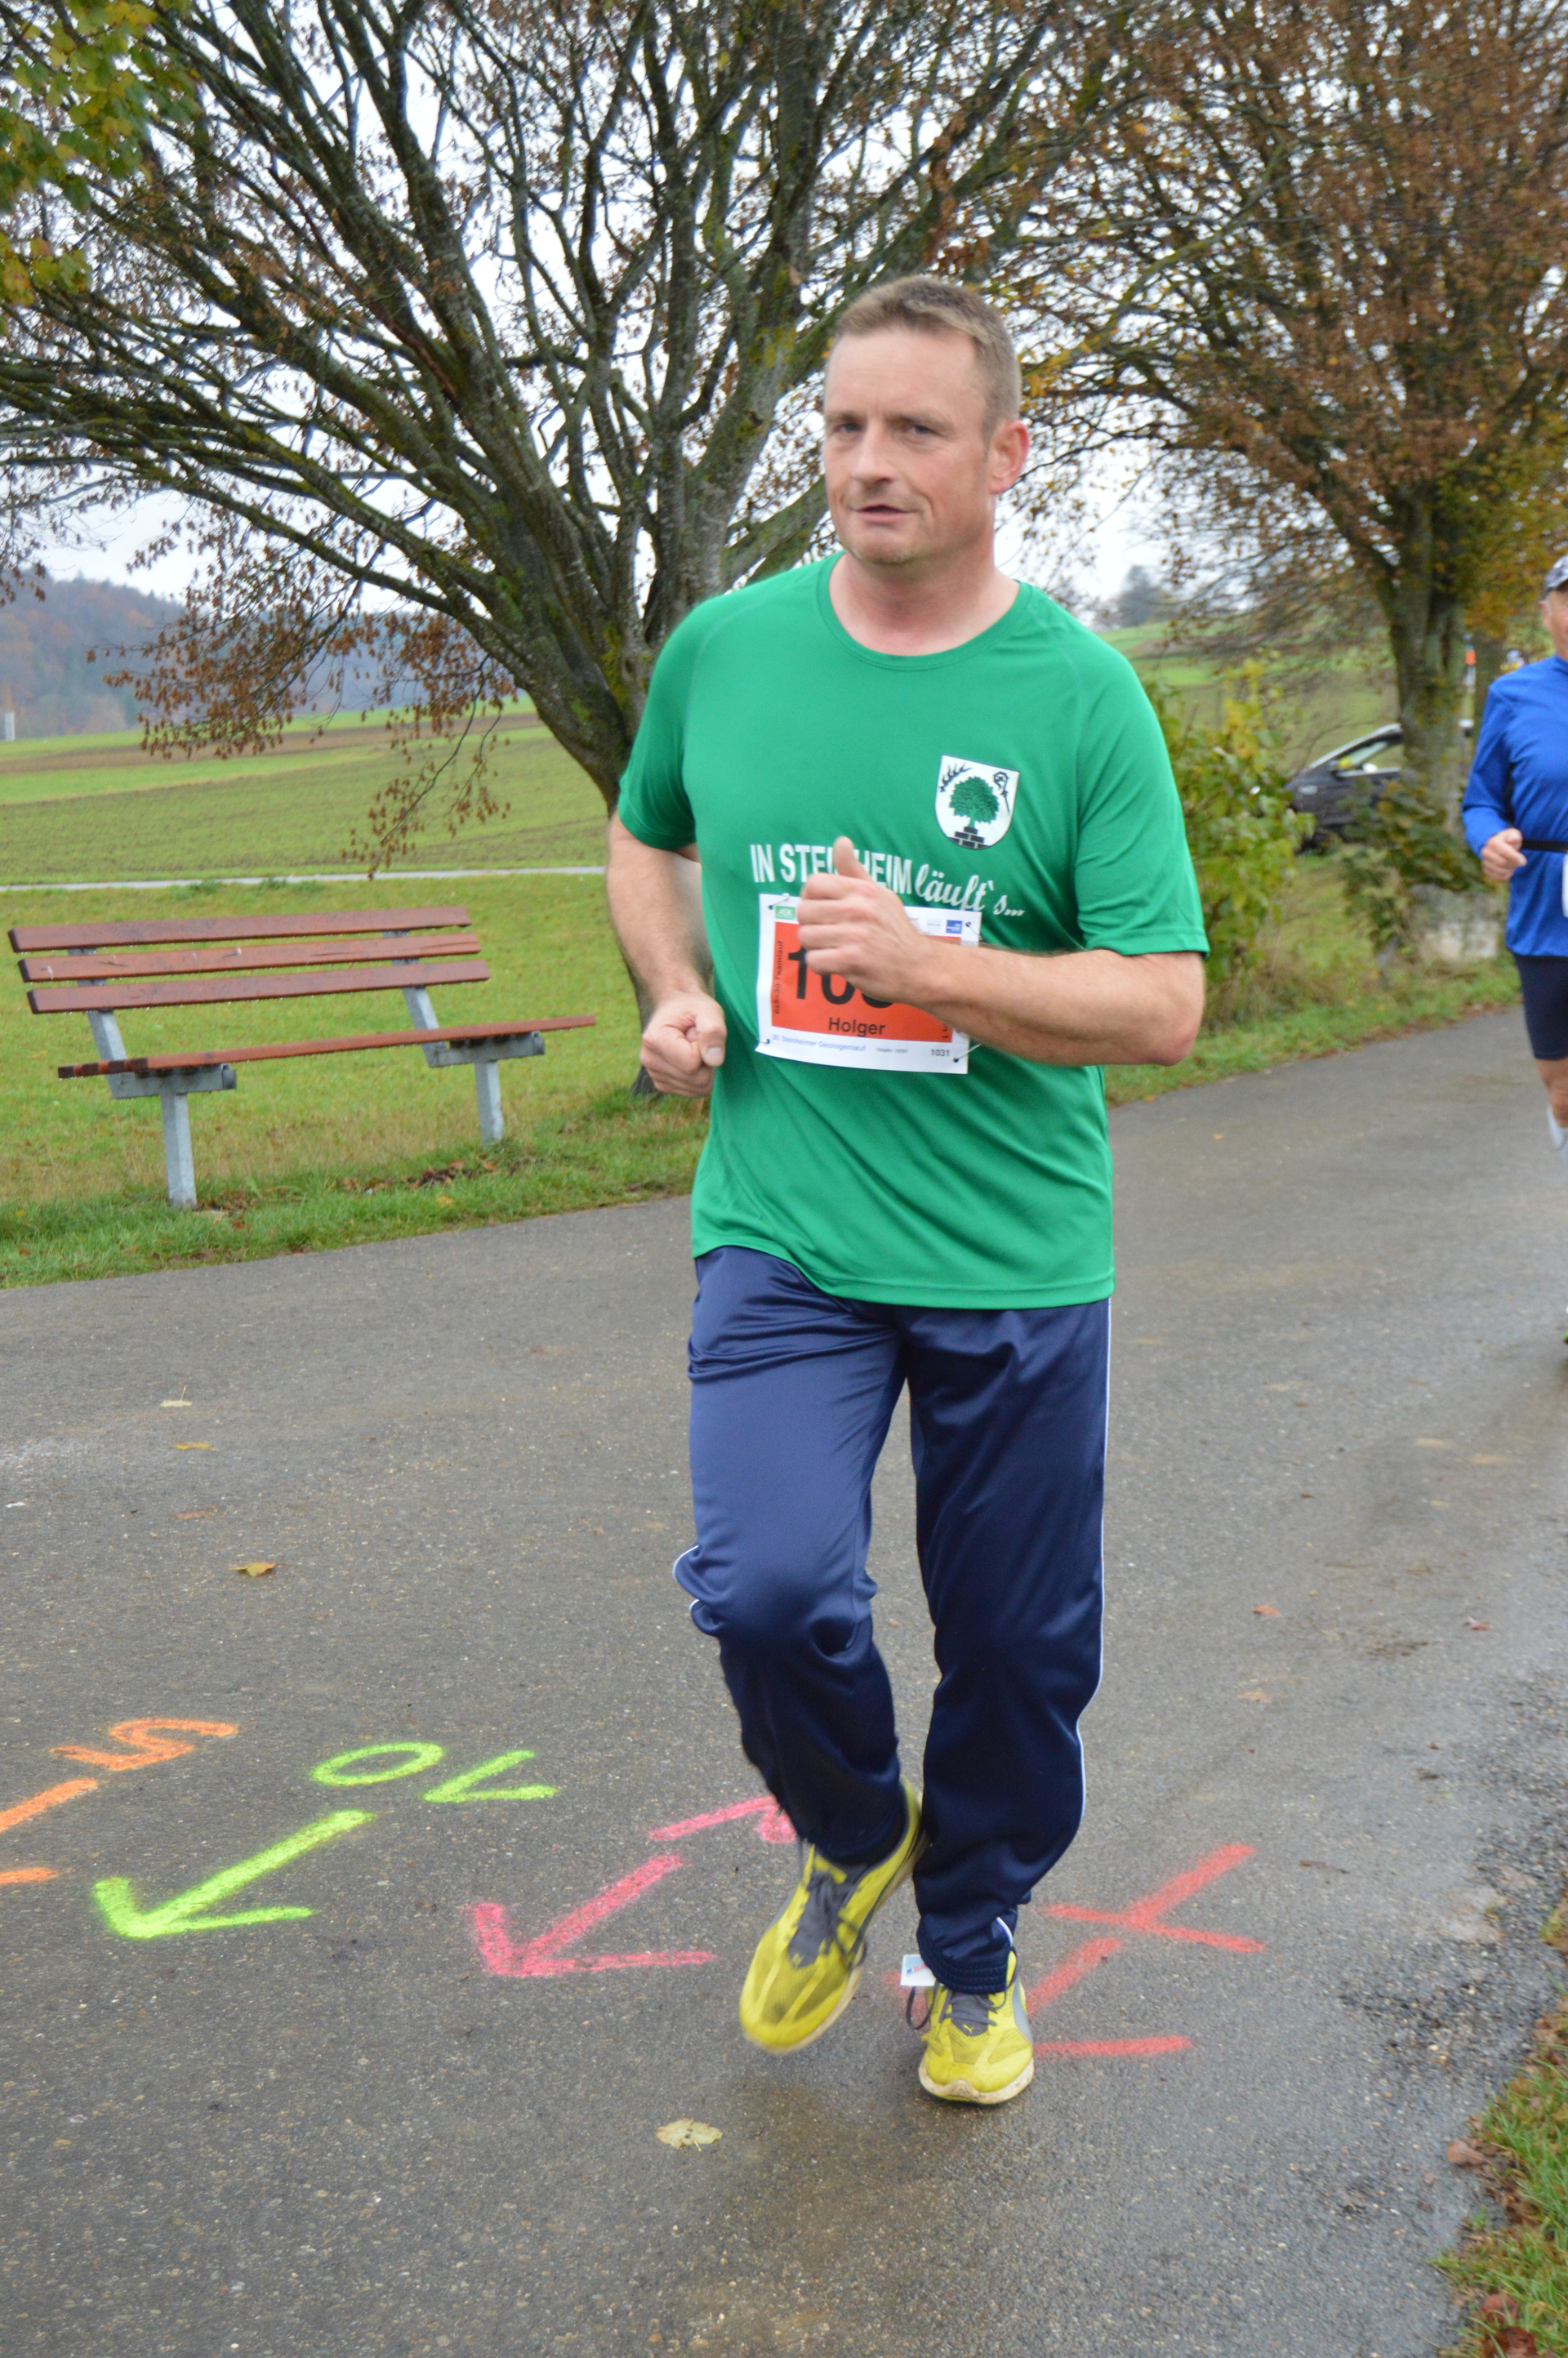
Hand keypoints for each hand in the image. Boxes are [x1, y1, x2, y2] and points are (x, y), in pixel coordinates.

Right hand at [641, 989, 726, 1095]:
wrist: (677, 1008)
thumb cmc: (693, 1007)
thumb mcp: (708, 1010)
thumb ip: (713, 1031)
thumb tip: (715, 1061)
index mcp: (654, 1039)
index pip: (692, 1063)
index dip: (705, 1048)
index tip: (697, 1032)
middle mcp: (648, 1059)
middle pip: (696, 1079)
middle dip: (706, 1060)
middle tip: (697, 1040)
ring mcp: (654, 1075)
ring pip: (697, 1088)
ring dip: (704, 1068)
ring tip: (693, 1047)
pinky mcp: (663, 1084)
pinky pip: (694, 1091)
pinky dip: (700, 1077)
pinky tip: (691, 1058)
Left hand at [796, 838, 936, 1000]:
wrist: (918, 966)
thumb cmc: (894, 929)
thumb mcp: (879, 894)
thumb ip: (854, 870)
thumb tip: (841, 841)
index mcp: (862, 890)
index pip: (814, 883)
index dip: (809, 897)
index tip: (820, 909)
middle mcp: (859, 909)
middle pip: (804, 911)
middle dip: (810, 925)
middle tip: (826, 932)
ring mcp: (855, 935)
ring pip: (806, 937)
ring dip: (815, 947)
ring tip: (832, 948)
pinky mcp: (852, 960)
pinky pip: (814, 960)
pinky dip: (821, 966)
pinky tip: (835, 964)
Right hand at [1481, 827, 1525, 881]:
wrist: (1498, 846)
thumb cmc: (1508, 839)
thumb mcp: (1512, 834)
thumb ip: (1514, 836)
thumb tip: (1513, 840)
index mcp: (1492, 842)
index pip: (1505, 853)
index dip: (1516, 858)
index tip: (1523, 860)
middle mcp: (1486, 852)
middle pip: (1503, 863)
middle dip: (1514, 864)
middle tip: (1520, 862)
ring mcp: (1485, 862)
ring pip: (1501, 872)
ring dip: (1511, 869)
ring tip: (1513, 864)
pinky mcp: (1486, 870)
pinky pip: (1499, 877)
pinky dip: (1507, 875)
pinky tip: (1509, 869)